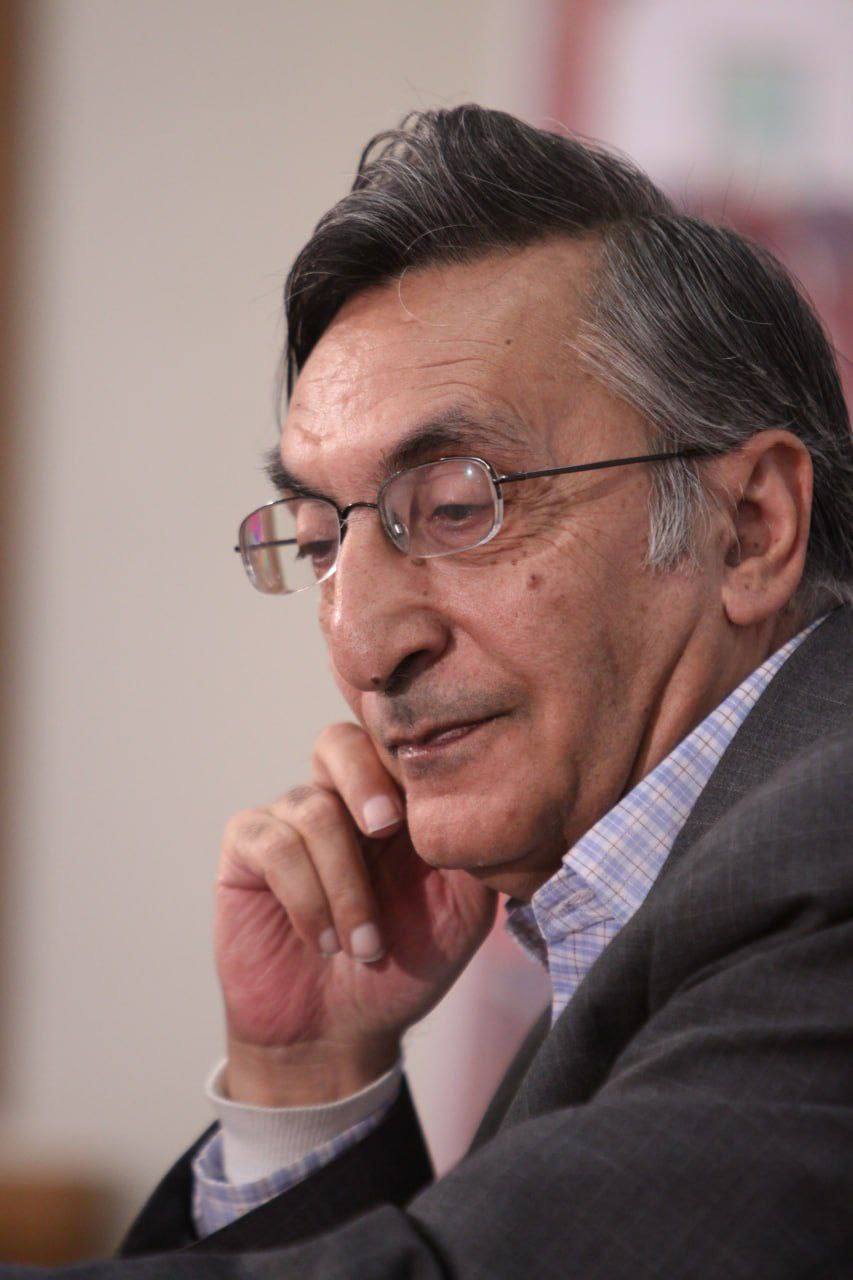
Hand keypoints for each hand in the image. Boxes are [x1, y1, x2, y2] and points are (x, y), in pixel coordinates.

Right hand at [215, 722, 496, 1103]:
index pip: (394, 744)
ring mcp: (288, 822)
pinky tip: (325, 941)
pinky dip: (305, 896)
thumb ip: (475, 853)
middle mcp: (337, 801)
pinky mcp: (247, 851)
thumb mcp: (462, 912)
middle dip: (365, 780)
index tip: (429, 809)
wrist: (338, 1034)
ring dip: (344, 885)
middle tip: (387, 829)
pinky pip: (272, 843)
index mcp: (393, 804)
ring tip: (364, 946)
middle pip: (338, 742)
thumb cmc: (403, 968)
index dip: (409, 758)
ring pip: (311, 809)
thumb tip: (492, 801)